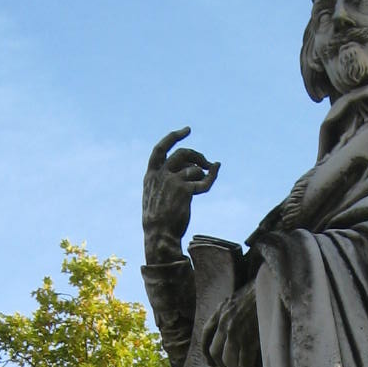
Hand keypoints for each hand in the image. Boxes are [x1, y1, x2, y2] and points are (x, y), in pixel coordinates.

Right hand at [143, 127, 219, 262]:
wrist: (159, 236)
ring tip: (204, 181)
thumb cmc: (158, 221)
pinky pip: (203, 181)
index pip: (160, 149)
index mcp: (151, 175)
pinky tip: (216, 170)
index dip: (174, 137)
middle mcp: (161, 175)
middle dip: (196, 154)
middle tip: (205, 161)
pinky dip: (211, 177)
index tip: (187, 130)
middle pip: (182, 154)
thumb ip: (166, 181)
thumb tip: (193, 170)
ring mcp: (172, 181)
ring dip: (203, 172)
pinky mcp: (185, 191)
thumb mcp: (155, 197)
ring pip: (194, 168)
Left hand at [204, 280, 260, 366]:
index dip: (206, 350)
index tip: (210, 361)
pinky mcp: (248, 338)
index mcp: (221, 310)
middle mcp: (224, 321)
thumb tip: (237, 324)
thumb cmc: (262, 290)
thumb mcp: (240, 297)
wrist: (274, 283)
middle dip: (221, 366)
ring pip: (227, 360)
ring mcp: (235, 331)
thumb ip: (233, 310)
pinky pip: (244, 362)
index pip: (206, 333)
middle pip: (214, 352)